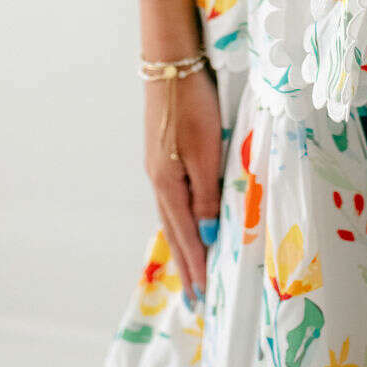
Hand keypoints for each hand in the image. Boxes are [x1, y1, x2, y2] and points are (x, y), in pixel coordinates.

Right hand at [144, 64, 222, 308]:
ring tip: (189, 273)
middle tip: (195, 303)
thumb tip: (208, 237)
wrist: (171, 64)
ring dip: (182, 247)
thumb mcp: (204, 151)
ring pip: (172, 218)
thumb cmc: (193, 105)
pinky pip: (173, 200)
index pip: (186, 237)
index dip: (196, 268)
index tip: (203, 301)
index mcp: (168, 185)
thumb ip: (207, 195)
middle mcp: (159, 181)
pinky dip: (179, 222)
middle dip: (186, 267)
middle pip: (174, 233)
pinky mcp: (164, 153)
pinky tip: (184, 224)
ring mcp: (159, 167)